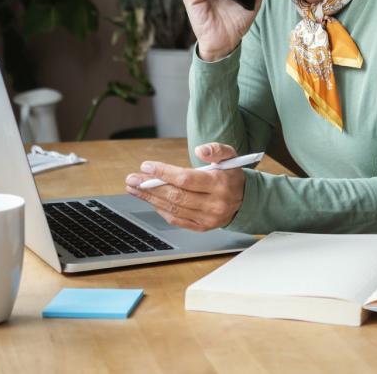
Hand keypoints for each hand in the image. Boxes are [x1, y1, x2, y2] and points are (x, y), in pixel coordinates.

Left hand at [123, 143, 244, 230]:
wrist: (244, 200)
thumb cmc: (231, 175)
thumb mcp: (230, 156)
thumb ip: (216, 149)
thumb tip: (200, 150)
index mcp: (219, 184)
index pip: (186, 179)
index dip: (164, 173)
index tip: (146, 166)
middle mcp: (214, 204)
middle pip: (176, 196)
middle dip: (150, 187)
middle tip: (132, 179)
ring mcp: (207, 218)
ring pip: (173, 208)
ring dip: (150, 198)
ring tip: (135, 189)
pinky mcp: (202, 227)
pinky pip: (177, 220)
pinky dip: (161, 210)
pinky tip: (151, 200)